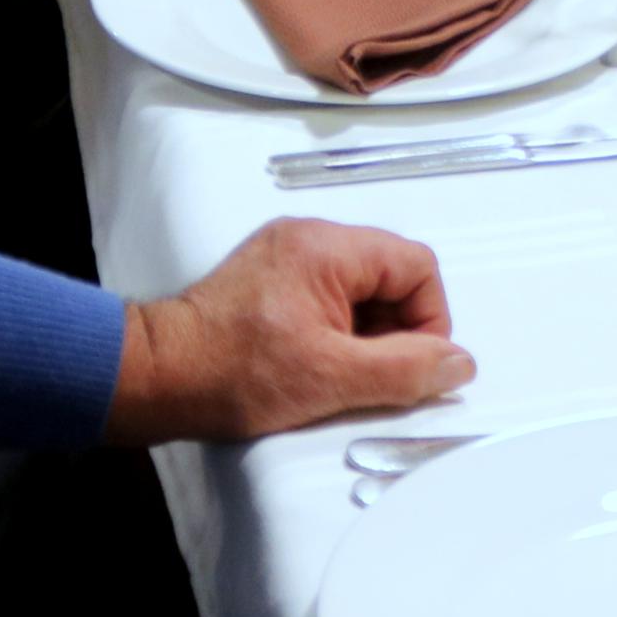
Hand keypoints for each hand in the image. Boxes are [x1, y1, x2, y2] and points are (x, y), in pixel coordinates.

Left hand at [108, 218, 471, 443]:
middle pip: (389, 274)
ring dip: (364, 333)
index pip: (417, 266)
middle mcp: (308, 237)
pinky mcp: (267, 278)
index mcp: (328, 247)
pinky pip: (327, 295)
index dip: (428, 318)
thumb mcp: (333, 379)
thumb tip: (459, 364)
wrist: (157, 379)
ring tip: (337, 374)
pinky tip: (314, 364)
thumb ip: (406, 370)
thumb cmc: (234, 374)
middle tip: (371, 375)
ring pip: (359, 289)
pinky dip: (335, 330)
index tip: (412, 365)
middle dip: (394, 329)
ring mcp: (285, 255)